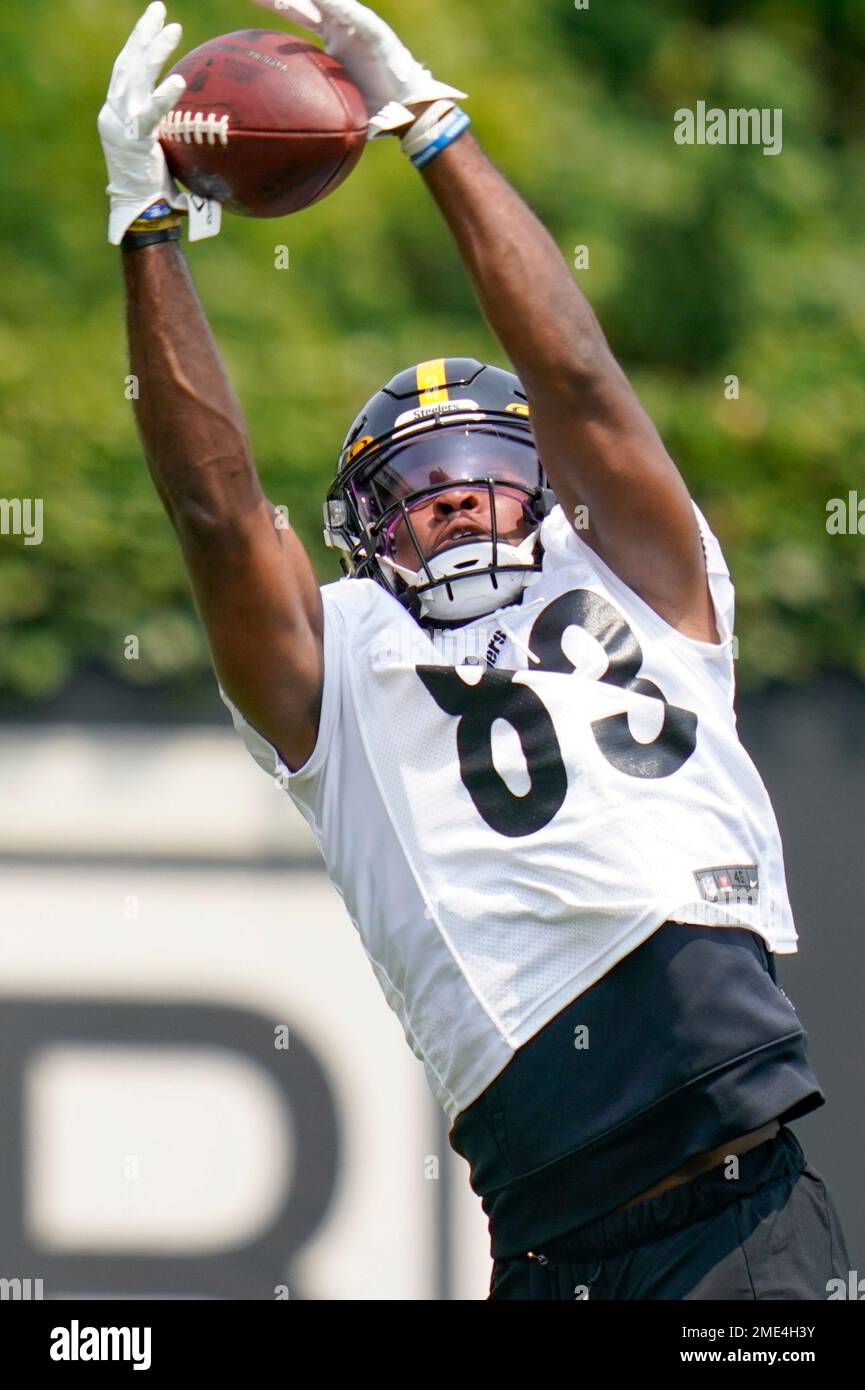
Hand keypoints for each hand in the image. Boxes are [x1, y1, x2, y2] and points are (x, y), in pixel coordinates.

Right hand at [98, 2, 219, 242]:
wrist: (144, 213)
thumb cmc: (160, 188)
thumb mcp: (168, 149)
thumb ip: (176, 128)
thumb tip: (208, 117)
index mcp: (118, 115)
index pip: (127, 71)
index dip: (140, 44)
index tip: (156, 23)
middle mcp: (113, 114)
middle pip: (127, 63)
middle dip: (143, 34)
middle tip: (159, 9)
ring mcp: (119, 125)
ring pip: (134, 77)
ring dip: (154, 51)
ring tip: (173, 29)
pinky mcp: (131, 141)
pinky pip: (149, 115)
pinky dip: (164, 97)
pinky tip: (180, 82)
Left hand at [252, 0, 466, 135]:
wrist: (408, 113)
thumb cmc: (374, 111)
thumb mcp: (334, 106)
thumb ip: (311, 107)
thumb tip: (283, 135)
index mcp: (333, 40)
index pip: (300, 14)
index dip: (277, 3)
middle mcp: (343, 29)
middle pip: (308, 3)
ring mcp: (359, 29)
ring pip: (329, 4)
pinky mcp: (377, 35)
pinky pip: (356, 18)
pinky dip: (339, 8)